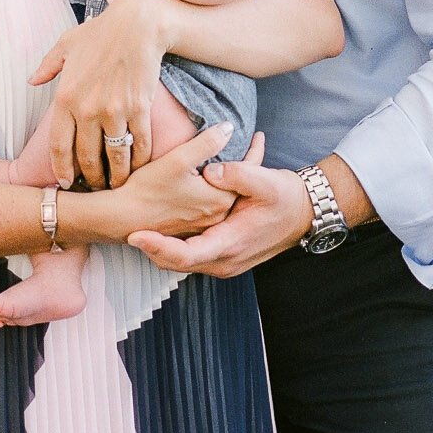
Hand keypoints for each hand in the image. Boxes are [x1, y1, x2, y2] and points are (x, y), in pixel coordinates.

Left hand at [28, 0, 169, 188]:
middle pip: (87, 159)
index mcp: (65, 97)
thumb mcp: (66, 45)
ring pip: (114, 159)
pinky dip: (139, 161)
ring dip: (115, 177)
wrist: (138, 24)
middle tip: (93, 188)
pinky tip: (139, 167)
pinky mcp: (139, 109)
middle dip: (90, 180)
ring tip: (117, 185)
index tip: (65, 183)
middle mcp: (88, 109)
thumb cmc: (101, 32)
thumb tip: (32, 80)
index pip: (59, 147)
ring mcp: (115, 111)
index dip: (61, 171)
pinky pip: (139, 145)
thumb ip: (47, 66)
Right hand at [87, 122, 242, 242]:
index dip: (255, 151)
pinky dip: (216, 190)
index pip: (247, 173)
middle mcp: (216, 216)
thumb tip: (230, 127)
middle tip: (253, 145)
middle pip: (239, 186)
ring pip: (225, 196)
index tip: (260, 135)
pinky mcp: (190, 226)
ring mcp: (203, 223)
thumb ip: (207, 143)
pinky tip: (210, 180)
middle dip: (246, 166)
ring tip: (235, 161)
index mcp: (219, 199)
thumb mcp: (178, 159)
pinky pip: (211, 205)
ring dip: (231, 179)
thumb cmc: (147, 188)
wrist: (121, 218)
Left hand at [128, 141, 312, 277]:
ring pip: (183, 261)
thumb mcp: (267, 181)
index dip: (158, 247)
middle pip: (177, 262)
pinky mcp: (224, 257)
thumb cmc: (286, 198)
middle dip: (152, 248)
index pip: (186, 255)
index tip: (136, 234)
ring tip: (138, 229)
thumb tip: (211, 170)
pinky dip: (175, 245)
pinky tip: (163, 229)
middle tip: (128, 230)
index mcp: (231, 244)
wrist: (305, 214)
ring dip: (161, 248)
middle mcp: (224, 261)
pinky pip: (193, 255)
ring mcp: (224, 263)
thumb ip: (238, 173)